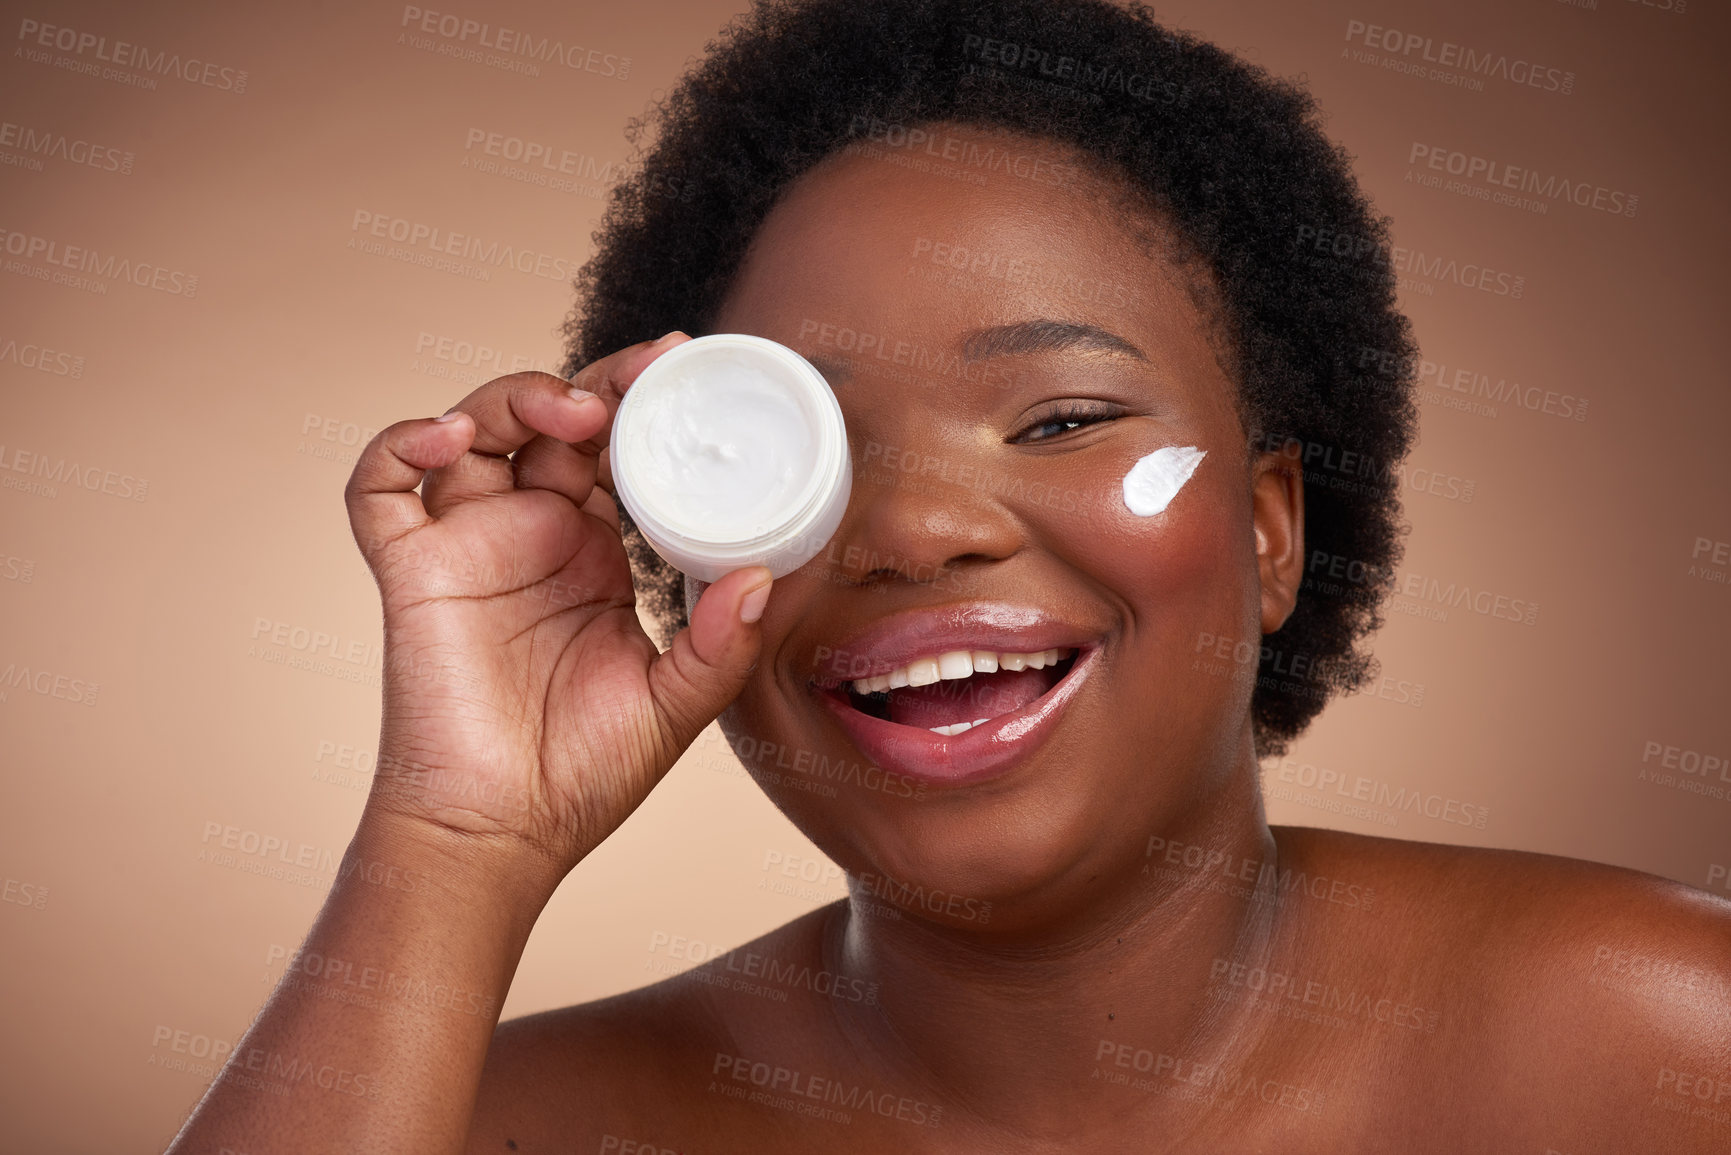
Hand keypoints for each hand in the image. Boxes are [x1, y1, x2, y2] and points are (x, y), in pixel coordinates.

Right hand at [343, 333, 771, 878]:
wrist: (503, 835)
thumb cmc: (583, 775)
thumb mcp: (675, 704)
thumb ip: (721, 644)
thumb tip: (765, 577)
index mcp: (596, 553)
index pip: (617, 451)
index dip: (642, 404)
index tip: (685, 365)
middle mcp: (532, 534)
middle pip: (550, 422)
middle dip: (594, 383)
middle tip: (644, 373)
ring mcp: (468, 544)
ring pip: (472, 430)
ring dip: (515, 397)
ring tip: (570, 410)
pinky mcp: (411, 568)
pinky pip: (380, 487)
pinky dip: (399, 446)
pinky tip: (446, 437)